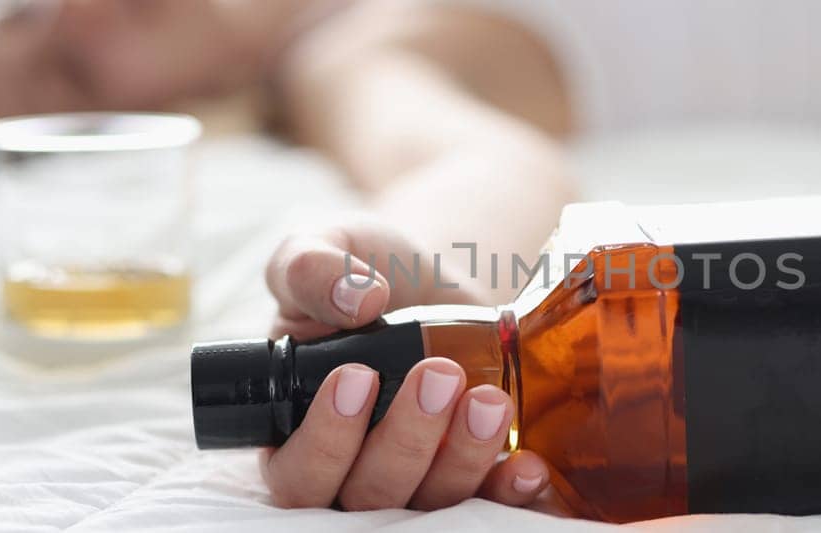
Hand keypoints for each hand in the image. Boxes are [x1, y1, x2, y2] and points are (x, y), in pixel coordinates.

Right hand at [262, 221, 558, 511]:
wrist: (427, 277)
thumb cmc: (360, 271)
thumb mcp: (322, 247)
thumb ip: (309, 267)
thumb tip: (356, 299)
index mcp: (292, 430)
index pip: (297, 474)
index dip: (323, 441)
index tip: (356, 375)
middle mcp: (350, 470)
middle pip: (368, 496)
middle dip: (404, 440)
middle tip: (438, 373)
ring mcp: (414, 480)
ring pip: (429, 503)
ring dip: (461, 459)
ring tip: (488, 400)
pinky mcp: (469, 474)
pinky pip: (487, 503)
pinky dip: (508, 491)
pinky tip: (527, 463)